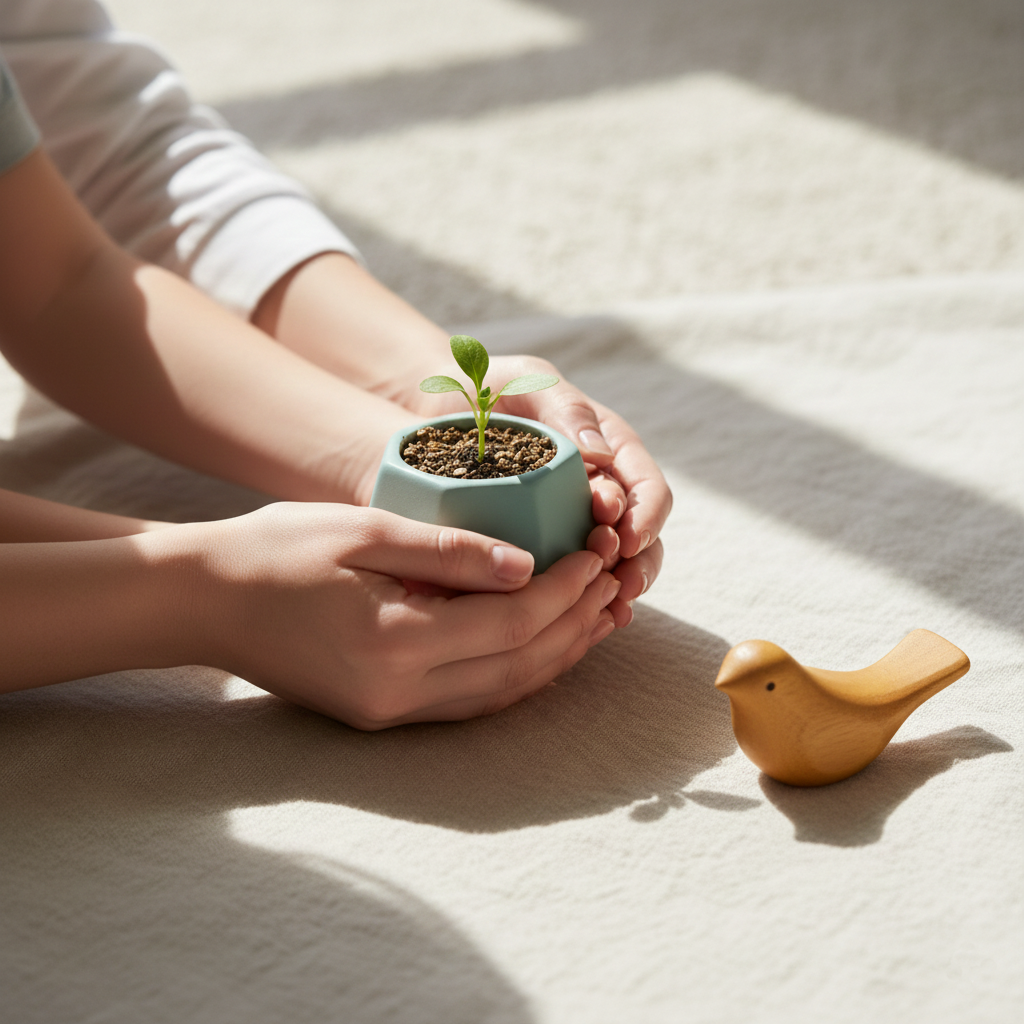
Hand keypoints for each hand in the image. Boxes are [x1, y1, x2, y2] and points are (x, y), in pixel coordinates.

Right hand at [175, 503, 619, 728]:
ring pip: (501, 694)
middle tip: (611, 580)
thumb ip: (448, 552)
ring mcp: (389, 713)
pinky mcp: (381, 716)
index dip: (565, 590)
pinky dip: (516, 675)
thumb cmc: (278, 552)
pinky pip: (470, 702)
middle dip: (574, 623)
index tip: (595, 551)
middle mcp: (398, 694)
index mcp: (394, 643)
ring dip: (556, 655)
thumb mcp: (363, 531)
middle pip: (518, 668)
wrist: (206, 603)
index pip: (512, 624)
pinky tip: (540, 646)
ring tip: (594, 613)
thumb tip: (527, 566)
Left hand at [403, 354, 670, 627]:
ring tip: (610, 609)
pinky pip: (571, 581)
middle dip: (637, 562)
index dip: (645, 516)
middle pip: (641, 535)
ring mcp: (574, 524)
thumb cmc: (490, 389)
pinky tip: (585, 622)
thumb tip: (601, 454)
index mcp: (609, 452)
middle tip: (620, 581)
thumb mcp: (529, 381)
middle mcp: (600, 492)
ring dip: (616, 589)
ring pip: (614, 565)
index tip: (626, 537)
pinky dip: (582, 602)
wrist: (436, 412)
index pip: (646, 488)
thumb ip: (566, 408)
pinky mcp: (544, 549)